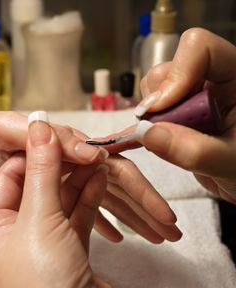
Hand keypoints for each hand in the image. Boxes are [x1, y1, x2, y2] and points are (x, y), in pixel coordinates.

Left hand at [0, 118, 134, 287]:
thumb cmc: (42, 286)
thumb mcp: (37, 219)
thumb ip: (41, 171)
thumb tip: (40, 129)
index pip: (12, 175)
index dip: (36, 154)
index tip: (60, 138)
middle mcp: (15, 233)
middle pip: (40, 186)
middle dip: (63, 167)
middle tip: (87, 150)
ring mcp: (44, 242)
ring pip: (63, 200)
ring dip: (81, 181)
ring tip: (99, 162)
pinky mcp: (70, 250)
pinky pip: (78, 216)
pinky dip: (90, 199)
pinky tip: (101, 181)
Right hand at [109, 28, 235, 203]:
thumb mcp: (228, 162)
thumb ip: (194, 150)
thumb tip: (146, 133)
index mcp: (235, 78)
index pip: (200, 48)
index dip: (176, 74)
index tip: (161, 109)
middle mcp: (212, 81)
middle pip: (170, 69)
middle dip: (157, 101)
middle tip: (159, 131)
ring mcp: (192, 98)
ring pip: (155, 88)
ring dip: (151, 116)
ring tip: (163, 141)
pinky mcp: (178, 114)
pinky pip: (151, 110)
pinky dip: (143, 126)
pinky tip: (138, 141)